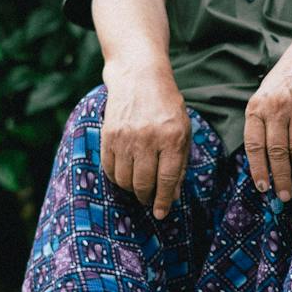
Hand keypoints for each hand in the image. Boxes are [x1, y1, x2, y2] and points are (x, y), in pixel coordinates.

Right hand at [100, 64, 189, 219]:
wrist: (139, 77)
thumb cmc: (166, 106)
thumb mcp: (183, 130)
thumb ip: (180, 163)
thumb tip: (173, 195)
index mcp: (172, 138)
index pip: (167, 179)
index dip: (164, 200)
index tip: (162, 214)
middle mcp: (149, 139)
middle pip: (144, 183)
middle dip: (147, 198)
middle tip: (149, 200)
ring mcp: (126, 137)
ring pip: (125, 179)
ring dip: (131, 189)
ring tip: (138, 186)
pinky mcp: (108, 135)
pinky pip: (110, 168)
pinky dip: (116, 177)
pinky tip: (124, 175)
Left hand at [244, 48, 291, 202]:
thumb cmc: (287, 79)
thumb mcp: (265, 94)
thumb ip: (261, 122)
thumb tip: (260, 159)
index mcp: (257, 107)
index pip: (254, 145)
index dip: (258, 169)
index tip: (263, 188)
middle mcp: (276, 108)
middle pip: (277, 152)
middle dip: (282, 178)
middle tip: (285, 196)